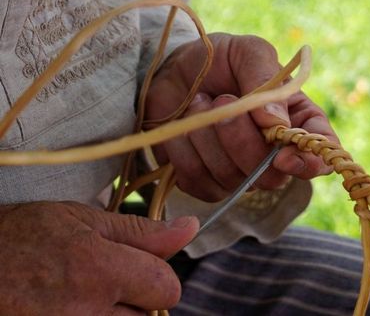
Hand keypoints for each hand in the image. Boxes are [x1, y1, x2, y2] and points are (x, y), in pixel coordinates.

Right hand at [0, 201, 197, 314]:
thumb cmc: (22, 236)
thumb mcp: (81, 220)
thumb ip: (140, 231)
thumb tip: (190, 228)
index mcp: (98, 270)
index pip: (168, 288)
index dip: (157, 274)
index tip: (138, 266)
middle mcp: (86, 313)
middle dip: (137, 299)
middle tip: (103, 282)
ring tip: (84, 297)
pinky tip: (70, 308)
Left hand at [146, 32, 337, 201]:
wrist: (173, 72)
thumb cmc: (218, 61)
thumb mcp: (245, 52)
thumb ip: (265, 77)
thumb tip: (275, 122)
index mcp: (295, 121)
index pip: (318, 154)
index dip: (309, 163)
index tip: (284, 156)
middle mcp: (270, 155)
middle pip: (271, 176)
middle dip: (242, 141)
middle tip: (224, 100)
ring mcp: (237, 173)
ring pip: (231, 178)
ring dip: (208, 136)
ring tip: (199, 101)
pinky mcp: (204, 182)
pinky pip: (198, 180)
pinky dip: (185, 149)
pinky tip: (185, 124)